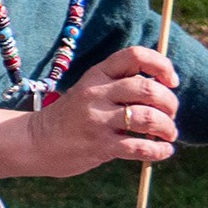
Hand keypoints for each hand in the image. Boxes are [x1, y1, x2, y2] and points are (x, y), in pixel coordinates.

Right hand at [0, 45, 179, 181]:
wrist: (36, 142)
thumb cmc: (72, 117)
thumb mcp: (90, 90)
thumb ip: (121, 86)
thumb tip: (165, 90)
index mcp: (97, 74)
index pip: (135, 56)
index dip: (161, 65)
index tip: (172, 81)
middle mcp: (97, 93)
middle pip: (148, 88)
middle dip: (170, 103)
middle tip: (171, 114)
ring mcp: (97, 120)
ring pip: (148, 118)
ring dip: (168, 127)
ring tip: (169, 134)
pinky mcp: (99, 145)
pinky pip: (139, 147)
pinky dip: (159, 150)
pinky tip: (164, 151)